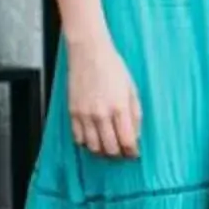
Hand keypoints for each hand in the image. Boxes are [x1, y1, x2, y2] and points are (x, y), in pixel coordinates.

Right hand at [66, 38, 141, 159]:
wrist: (88, 52)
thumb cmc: (113, 68)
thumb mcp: (132, 90)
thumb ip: (135, 115)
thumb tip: (135, 136)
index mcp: (119, 107)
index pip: (127, 141)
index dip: (132, 152)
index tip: (134, 154)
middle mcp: (101, 114)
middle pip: (110, 149)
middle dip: (119, 155)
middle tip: (123, 153)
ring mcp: (84, 114)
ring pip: (93, 147)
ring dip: (103, 152)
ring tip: (109, 149)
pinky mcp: (72, 112)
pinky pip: (78, 138)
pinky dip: (87, 143)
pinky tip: (94, 139)